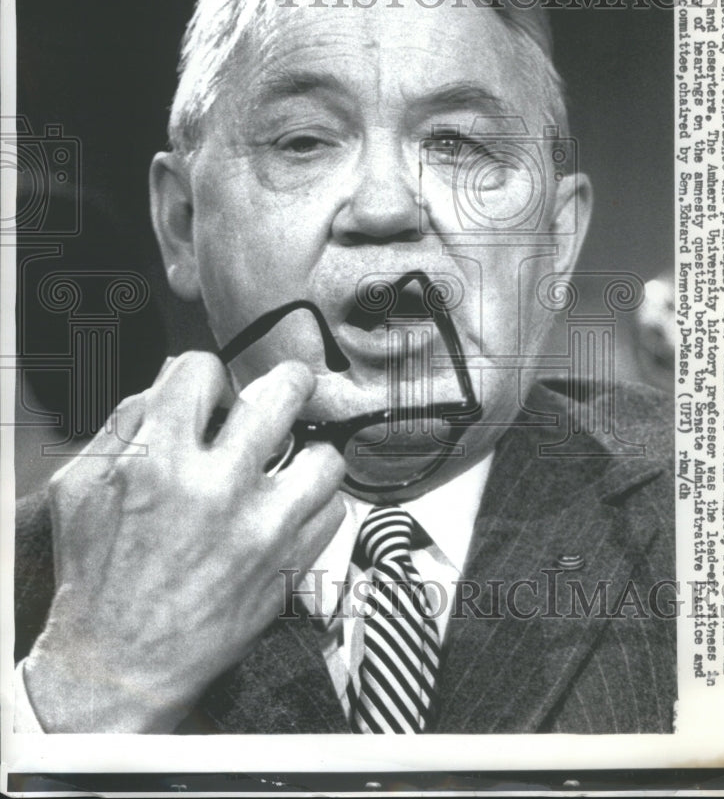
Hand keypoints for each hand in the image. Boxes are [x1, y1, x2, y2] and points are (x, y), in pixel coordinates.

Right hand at [23, 353, 345, 732]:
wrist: (118, 664)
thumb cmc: (97, 576)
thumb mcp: (80, 488)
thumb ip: (123, 425)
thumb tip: (167, 381)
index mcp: (158, 460)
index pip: (203, 368)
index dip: (204, 375)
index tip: (209, 394)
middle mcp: (216, 487)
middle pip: (283, 393)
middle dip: (287, 382)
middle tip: (289, 388)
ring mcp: (261, 529)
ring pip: (324, 455)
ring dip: (309, 451)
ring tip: (294, 459)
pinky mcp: (287, 567)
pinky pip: (334, 511)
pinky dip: (317, 503)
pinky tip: (294, 505)